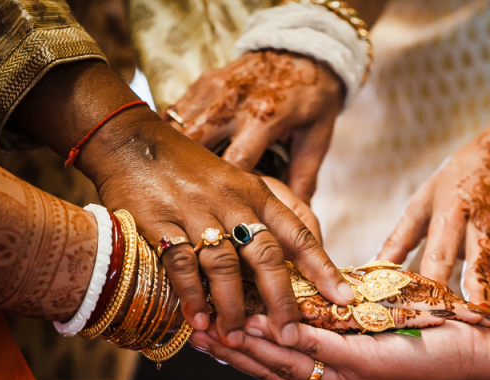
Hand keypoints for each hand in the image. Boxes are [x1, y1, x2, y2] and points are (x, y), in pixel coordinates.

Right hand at [13, 61, 355, 347]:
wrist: (134, 142)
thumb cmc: (193, 168)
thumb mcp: (241, 179)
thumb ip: (272, 211)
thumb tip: (306, 247)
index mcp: (257, 193)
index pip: (298, 233)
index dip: (322, 267)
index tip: (342, 296)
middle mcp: (232, 203)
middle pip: (266, 256)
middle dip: (281, 300)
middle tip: (290, 335)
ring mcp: (196, 212)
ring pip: (224, 265)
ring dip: (232, 306)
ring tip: (238, 337)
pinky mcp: (160, 222)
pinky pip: (181, 264)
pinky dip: (191, 296)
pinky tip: (198, 320)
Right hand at [167, 51, 343, 201]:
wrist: (304, 50)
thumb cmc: (313, 98)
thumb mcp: (316, 137)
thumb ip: (305, 177)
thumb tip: (299, 217)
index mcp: (265, 118)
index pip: (235, 162)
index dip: (225, 191)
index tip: (222, 209)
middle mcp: (235, 103)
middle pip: (197, 145)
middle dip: (190, 175)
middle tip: (187, 199)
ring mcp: (215, 89)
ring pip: (180, 128)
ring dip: (175, 155)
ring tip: (174, 181)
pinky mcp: (204, 81)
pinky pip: (177, 112)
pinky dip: (173, 134)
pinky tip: (172, 155)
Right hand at [191, 316, 489, 379]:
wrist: (469, 356)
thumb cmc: (421, 346)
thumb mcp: (367, 351)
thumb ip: (327, 354)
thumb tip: (284, 358)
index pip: (272, 377)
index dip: (237, 358)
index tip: (204, 340)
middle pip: (268, 372)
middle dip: (229, 353)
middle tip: (194, 332)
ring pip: (284, 362)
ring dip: (245, 345)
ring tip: (212, 326)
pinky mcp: (362, 367)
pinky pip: (314, 348)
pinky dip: (283, 335)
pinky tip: (256, 323)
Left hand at [378, 84, 489, 318]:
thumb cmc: (459, 179)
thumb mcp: (425, 200)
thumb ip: (398, 239)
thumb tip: (368, 270)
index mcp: (452, 213)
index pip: (438, 253)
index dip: (431, 281)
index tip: (422, 308)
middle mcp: (484, 226)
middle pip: (479, 265)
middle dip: (475, 294)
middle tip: (469, 324)